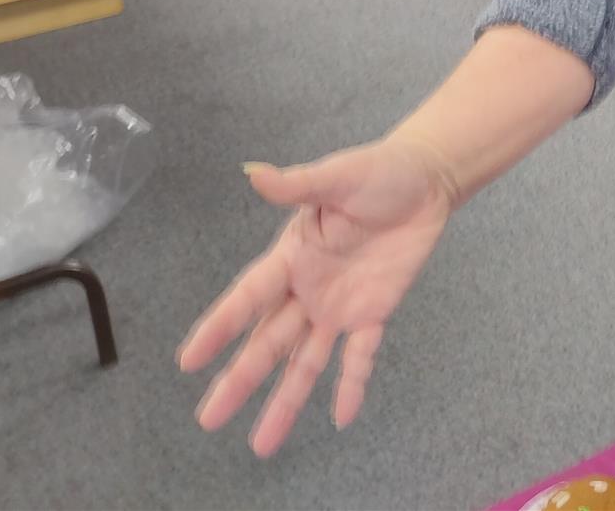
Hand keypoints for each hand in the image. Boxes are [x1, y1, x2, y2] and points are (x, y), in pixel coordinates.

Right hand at [178, 136, 455, 455]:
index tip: (188, 361)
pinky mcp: (374, 311)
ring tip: (262, 444)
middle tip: (208, 419)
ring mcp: (339, 305)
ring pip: (305, 362)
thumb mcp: (338, 175)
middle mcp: (307, 289)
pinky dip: (352, 385)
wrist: (426, 180)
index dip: (220, 328)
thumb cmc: (378, 172)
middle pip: (268, 342)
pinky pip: (360, 355)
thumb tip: (253, 172)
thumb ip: (297, 184)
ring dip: (285, 400)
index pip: (248, 298)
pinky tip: (342, 417)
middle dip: (239, 379)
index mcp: (291, 256)